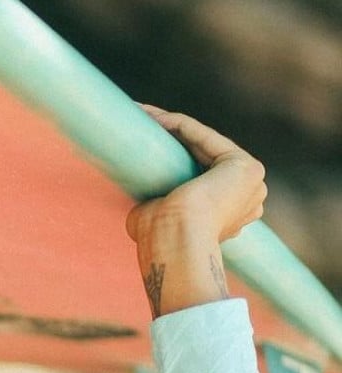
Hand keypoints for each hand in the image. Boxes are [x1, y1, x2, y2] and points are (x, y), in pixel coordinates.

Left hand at [126, 105, 266, 317]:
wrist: (175, 241)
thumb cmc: (160, 240)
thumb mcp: (160, 219)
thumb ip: (163, 207)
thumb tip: (147, 204)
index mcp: (232, 214)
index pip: (200, 174)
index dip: (172, 157)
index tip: (143, 144)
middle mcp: (248, 197)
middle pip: (203, 155)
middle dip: (171, 137)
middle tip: (138, 124)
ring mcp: (251, 181)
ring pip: (202, 142)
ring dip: (169, 124)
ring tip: (137, 115)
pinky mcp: (243, 165)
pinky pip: (200, 135)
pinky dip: (174, 124)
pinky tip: (148, 117)